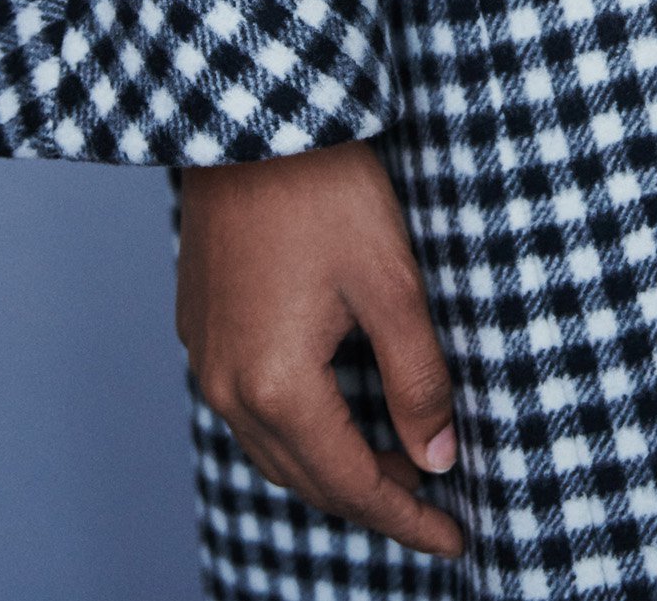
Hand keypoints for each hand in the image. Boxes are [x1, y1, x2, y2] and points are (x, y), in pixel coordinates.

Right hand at [176, 138, 463, 559]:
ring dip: (332, 467)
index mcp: (276, 384)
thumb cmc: (323, 189)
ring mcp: (205, 354)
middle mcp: (227, 385)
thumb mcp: (391, 283)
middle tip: (434, 505)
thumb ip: (417, 378)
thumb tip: (437, 457)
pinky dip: (296, 429)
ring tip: (395, 464)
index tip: (456, 539)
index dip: (408, 518)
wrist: (250, 117)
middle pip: (306, 478)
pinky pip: (247, 406)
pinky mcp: (199, 323)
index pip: (351, 485)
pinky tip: (333, 412)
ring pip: (272, 447)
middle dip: (373, 499)